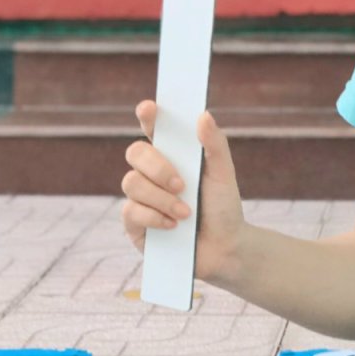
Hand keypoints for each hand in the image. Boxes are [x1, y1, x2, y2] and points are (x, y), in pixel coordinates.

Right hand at [122, 100, 247, 283]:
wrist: (224, 248)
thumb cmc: (223, 206)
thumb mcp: (224, 173)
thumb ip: (214, 144)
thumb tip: (203, 115)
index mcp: (172, 154)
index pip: (154, 128)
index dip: (148, 115)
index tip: (149, 108)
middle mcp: (151, 172)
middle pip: (135, 153)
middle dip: (158, 167)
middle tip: (182, 185)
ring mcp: (140, 197)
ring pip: (131, 182)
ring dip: (161, 198)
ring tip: (185, 213)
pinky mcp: (134, 224)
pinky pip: (130, 211)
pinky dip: (154, 217)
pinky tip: (174, 226)